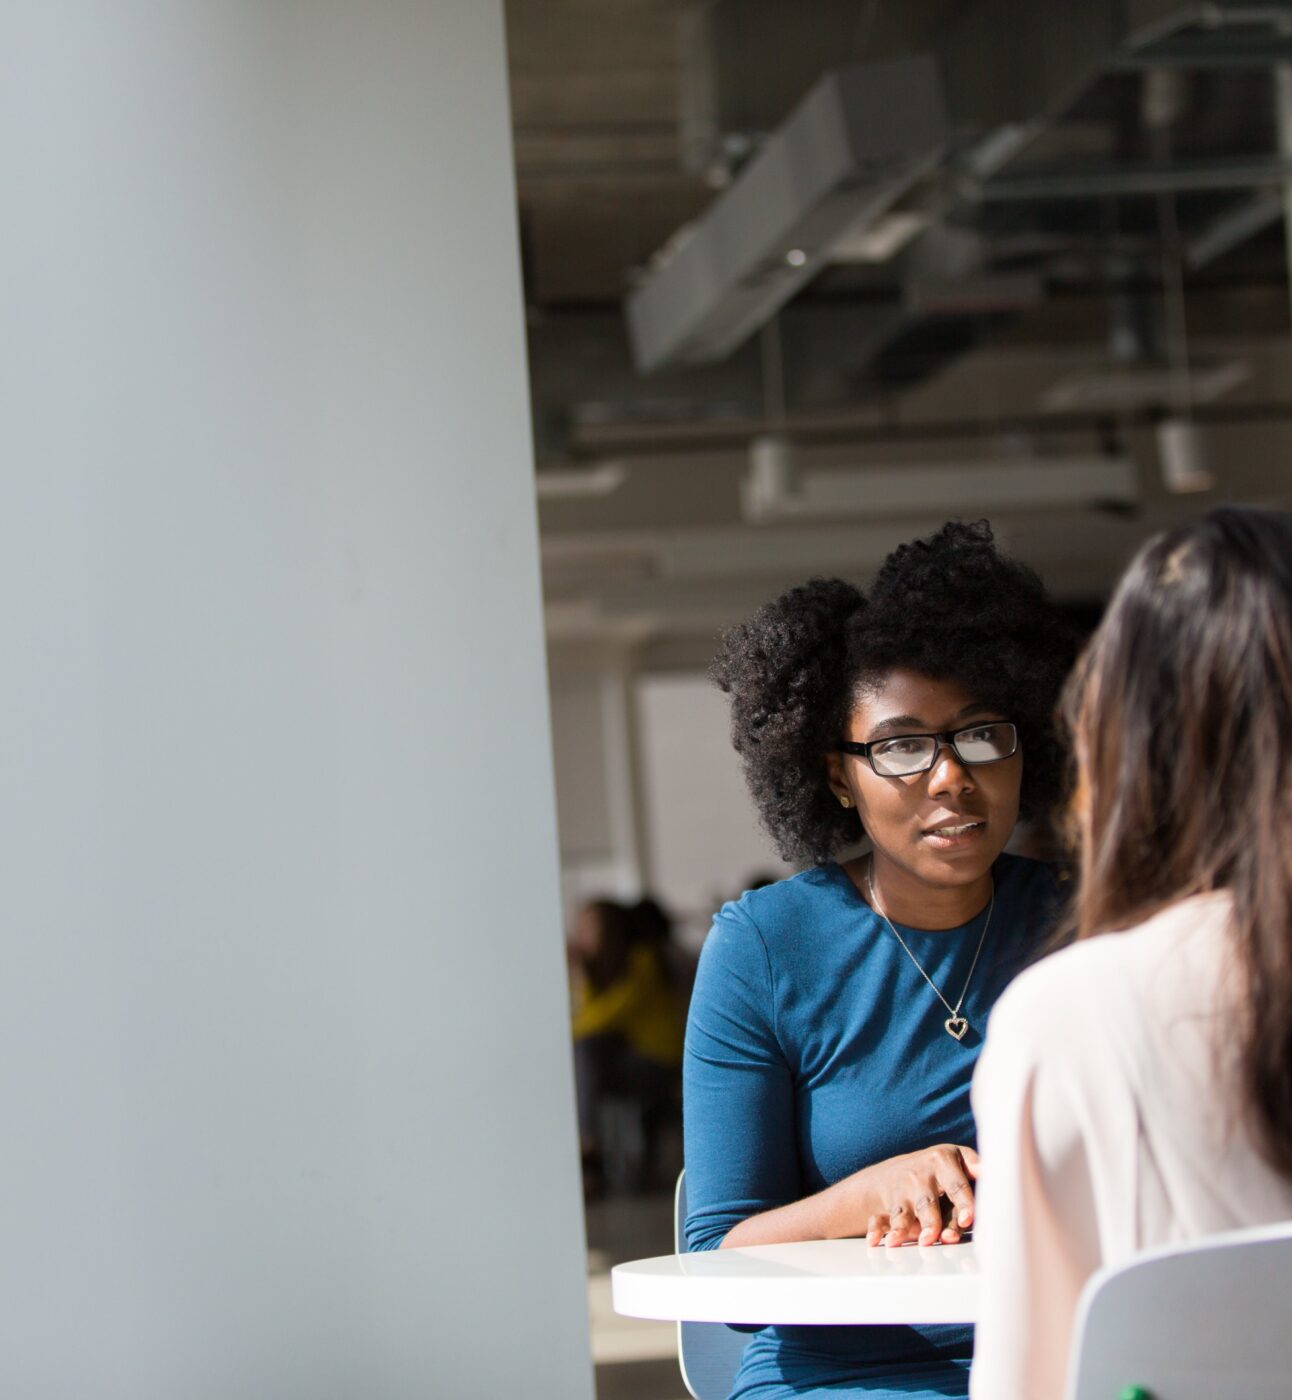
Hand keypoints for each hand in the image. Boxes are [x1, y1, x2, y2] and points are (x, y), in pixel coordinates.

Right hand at [840, 1143, 978, 1247]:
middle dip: (932, 1222)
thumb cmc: (937, 1172)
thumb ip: (977, 1170)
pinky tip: (874, 1240)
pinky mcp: (887, 1204)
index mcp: (942, 1161)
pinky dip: (875, 1230)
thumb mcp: (958, 1160)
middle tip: (942, 1239)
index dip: (963, 1203)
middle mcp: (920, 1175)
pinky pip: (878, 1219)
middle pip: (928, 1202)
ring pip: (904, 1213)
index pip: (956, 1185)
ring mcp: (901, 1190)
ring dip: (902, 1228)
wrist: (894, 1171)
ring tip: (902, 1242)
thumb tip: (994, 1171)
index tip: (967, 1220)